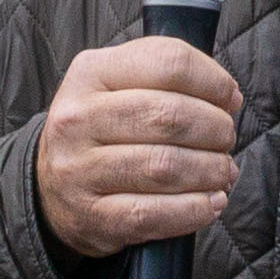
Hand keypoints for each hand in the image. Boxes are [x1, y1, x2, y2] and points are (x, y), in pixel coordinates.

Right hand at [36, 35, 242, 259]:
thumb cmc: (103, 130)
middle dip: (216, 129)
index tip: (229, 98)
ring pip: (165, 166)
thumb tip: (229, 98)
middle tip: (226, 139)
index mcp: (90, 73)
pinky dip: (194, 209)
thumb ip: (169, 78)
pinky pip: (153, 213)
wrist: (50, 187)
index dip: (212, 80)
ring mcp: (79, 170)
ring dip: (210, 170)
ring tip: (223, 171)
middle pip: (169, 116)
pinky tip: (211, 202)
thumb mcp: (118, 85)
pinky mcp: (91, 216)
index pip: (167, 62)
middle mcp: (78, 118)